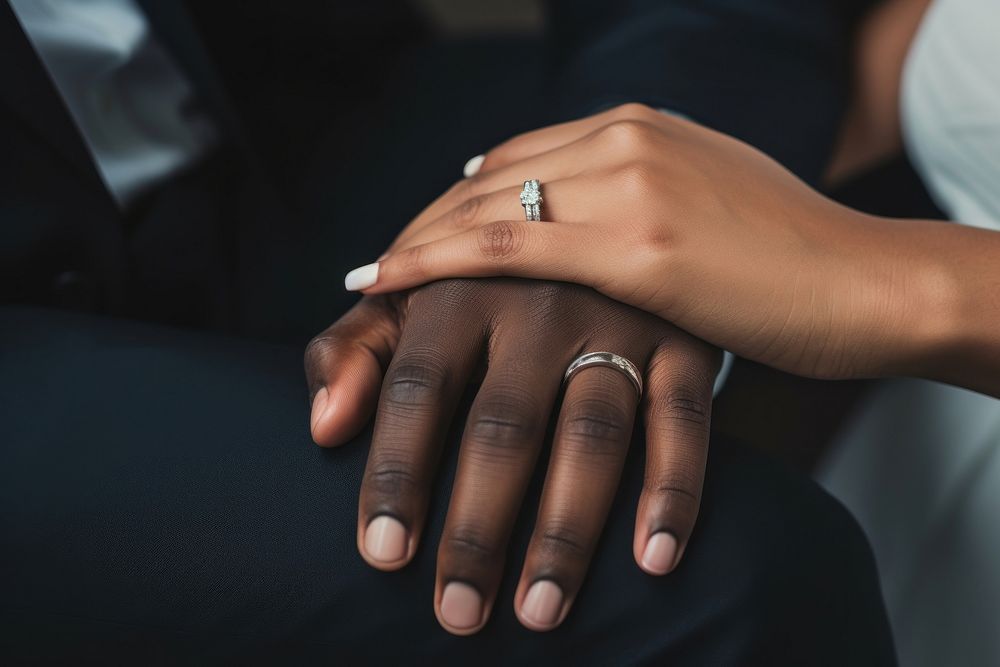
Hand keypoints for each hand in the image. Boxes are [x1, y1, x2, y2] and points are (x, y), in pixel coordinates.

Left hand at [305, 279, 719, 633]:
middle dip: (477, 527)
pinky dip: (671, 492)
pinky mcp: (681, 338)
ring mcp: (617, 317)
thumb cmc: (478, 280)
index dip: (396, 475)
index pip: (416, 389)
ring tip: (539, 612)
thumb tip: (324, 429)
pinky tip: (652, 563)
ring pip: (592, 435)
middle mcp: (539, 297)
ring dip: (566, 531)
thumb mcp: (409, 296)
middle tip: (457, 612)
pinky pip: (683, 422)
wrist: (588, 215)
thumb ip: (353, 350)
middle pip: (503, 425)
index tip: (384, 556)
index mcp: (460, 286)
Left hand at [346, 103, 952, 381]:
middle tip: (379, 266)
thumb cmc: (795, 260)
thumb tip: (588, 223)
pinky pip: (502, 246)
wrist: (868, 282)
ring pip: (482, 206)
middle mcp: (624, 140)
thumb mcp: (709, 204)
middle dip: (424, 223)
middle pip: (487, 177)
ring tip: (368, 283)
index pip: (517, 158)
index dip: (457, 200)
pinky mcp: (633, 246)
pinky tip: (384, 283)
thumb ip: (645, 197)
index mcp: (640, 126)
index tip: (420, 237)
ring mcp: (627, 185)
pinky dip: (432, 262)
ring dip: (414, 244)